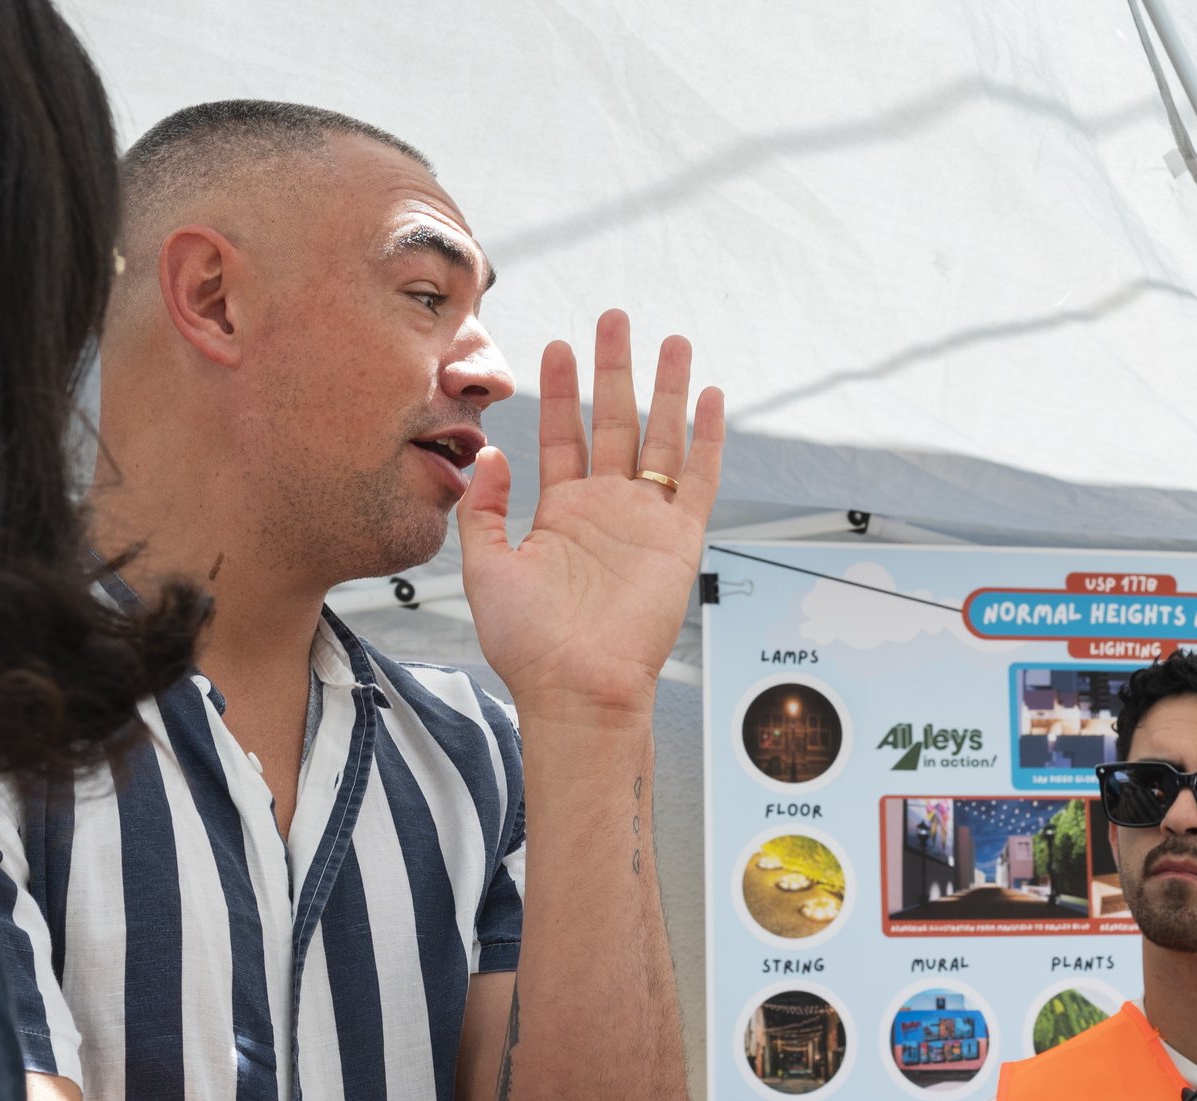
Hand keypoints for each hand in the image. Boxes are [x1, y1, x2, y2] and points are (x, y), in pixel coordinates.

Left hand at [457, 311, 725, 717]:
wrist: (576, 687)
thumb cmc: (528, 643)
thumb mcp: (484, 567)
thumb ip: (484, 508)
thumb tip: (489, 453)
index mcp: (560, 512)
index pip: (561, 434)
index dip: (558, 389)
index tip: (555, 344)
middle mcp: (606, 509)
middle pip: (614, 421)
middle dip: (615, 368)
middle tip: (614, 317)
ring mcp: (645, 521)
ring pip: (660, 438)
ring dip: (667, 389)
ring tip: (672, 340)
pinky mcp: (679, 540)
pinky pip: (699, 479)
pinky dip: (708, 438)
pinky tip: (712, 398)